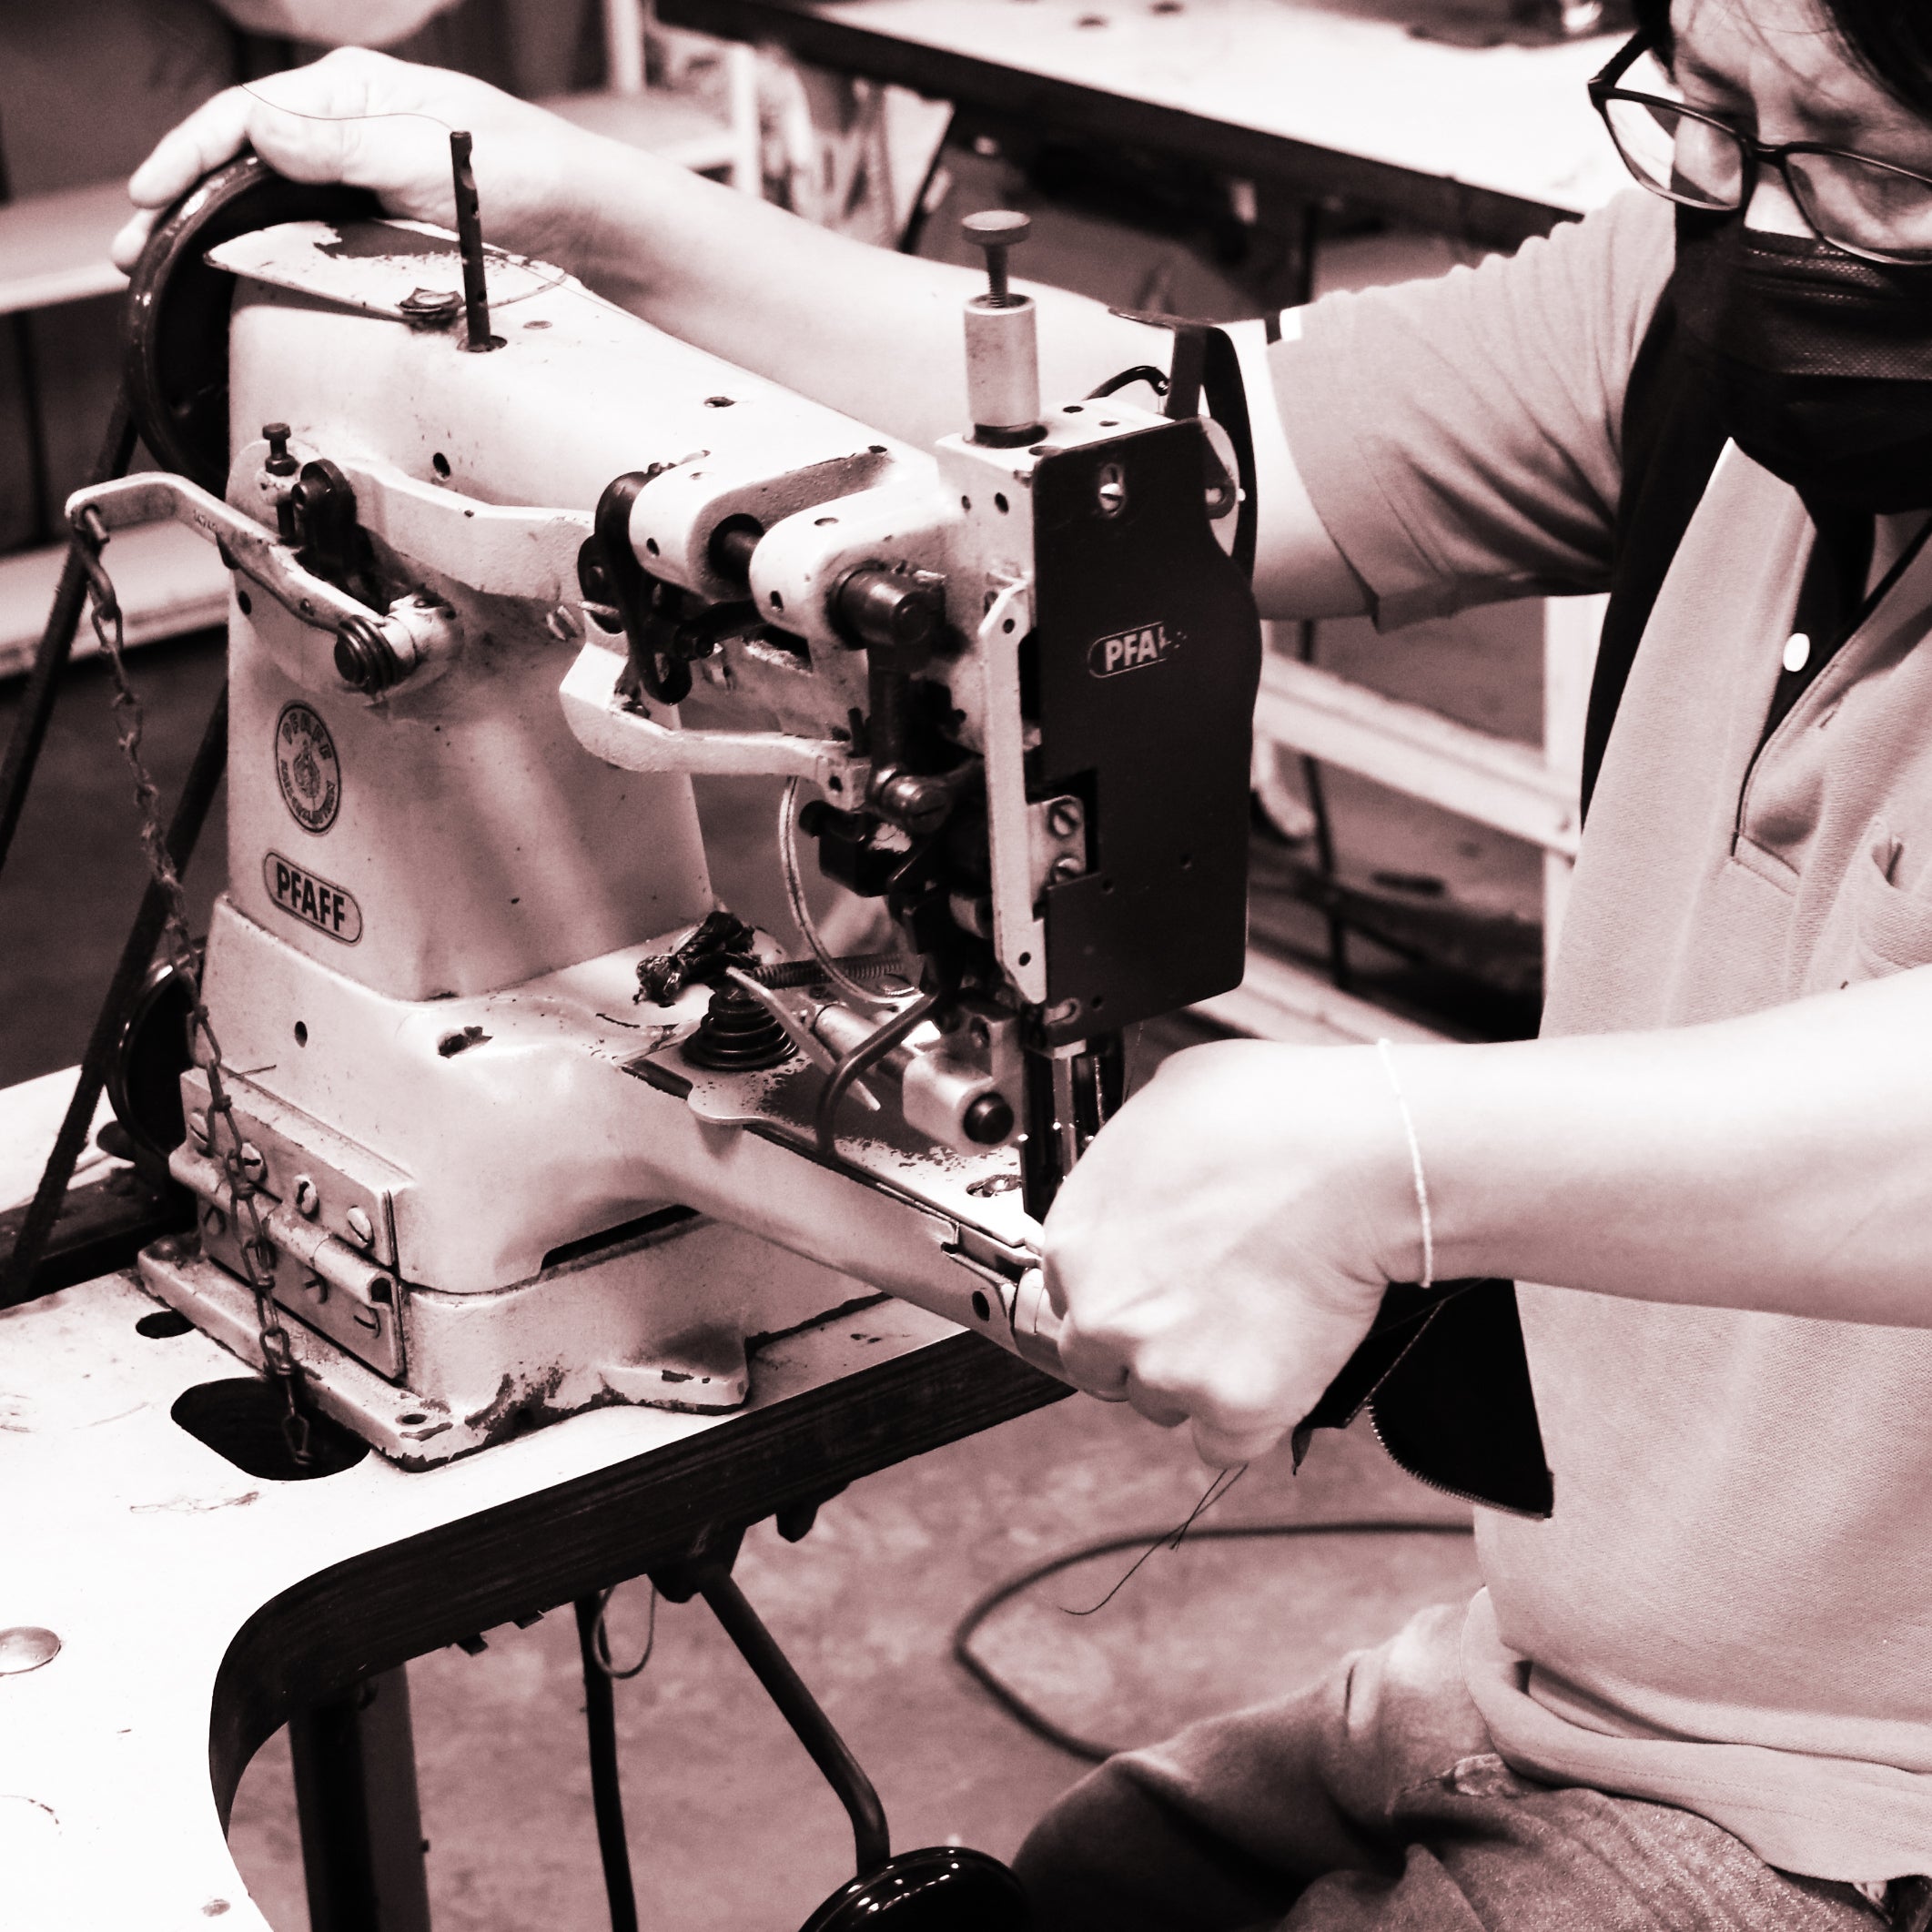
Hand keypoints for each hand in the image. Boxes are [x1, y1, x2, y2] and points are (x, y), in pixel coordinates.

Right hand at [113, 48, 615, 276]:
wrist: (585, 230)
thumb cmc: (523, 176)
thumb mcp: (426, 154)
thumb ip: (345, 144)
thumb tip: (261, 127)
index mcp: (352, 91)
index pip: (244, 115)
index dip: (188, 153)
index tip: (150, 193)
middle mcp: (348, 131)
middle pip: (242, 162)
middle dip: (181, 202)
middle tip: (134, 250)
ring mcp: (360, 183)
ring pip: (266, 204)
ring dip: (212, 236)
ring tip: (164, 270)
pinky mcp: (378, 230)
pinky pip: (305, 240)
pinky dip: (262, 258)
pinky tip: (232, 282)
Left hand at [1041, 1041, 1419, 1466]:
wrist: (1358, 1161)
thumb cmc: (1275, 1117)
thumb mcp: (1164, 1101)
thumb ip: (1131, 1161)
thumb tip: (1143, 1168)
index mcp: (1075, 1239)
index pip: (1071, 1293)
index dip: (1121, 1288)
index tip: (1155, 1286)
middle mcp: (1104, 1312)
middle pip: (1100, 1361)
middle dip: (1143, 1345)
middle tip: (1203, 1313)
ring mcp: (1165, 1367)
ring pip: (1163, 1402)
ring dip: (1199, 1380)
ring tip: (1253, 1325)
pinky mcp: (1233, 1407)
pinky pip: (1224, 1443)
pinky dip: (1250, 1418)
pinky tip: (1275, 1367)